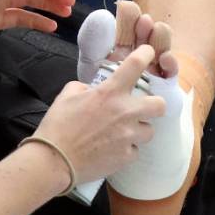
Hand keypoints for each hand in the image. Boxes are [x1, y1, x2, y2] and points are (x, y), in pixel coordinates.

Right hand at [36, 44, 165, 184]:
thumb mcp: (67, 95)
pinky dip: (126, 150)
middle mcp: (125, 112)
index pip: (136, 64)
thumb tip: (91, 91)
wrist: (54, 161)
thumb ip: (85, 87)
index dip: (146, 54)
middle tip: (142, 107)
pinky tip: (112, 149)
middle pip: (160, 104)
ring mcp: (128, 136)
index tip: (149, 53)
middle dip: (155, 104)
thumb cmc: (57, 126)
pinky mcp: (126, 157)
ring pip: (149, 131)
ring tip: (124, 132)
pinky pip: (134, 151)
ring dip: (138, 130)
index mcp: (110, 92)